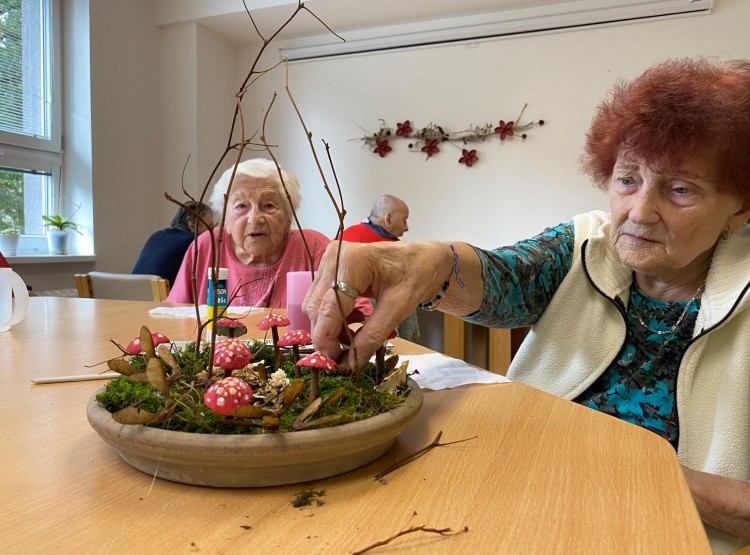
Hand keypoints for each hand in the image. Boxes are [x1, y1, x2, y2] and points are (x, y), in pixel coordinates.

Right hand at [303, 240, 452, 369]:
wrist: (422, 258)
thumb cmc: (416, 275)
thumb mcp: (398, 307)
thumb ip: (372, 336)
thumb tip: (351, 364)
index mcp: (351, 262)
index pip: (327, 308)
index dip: (327, 339)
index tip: (336, 363)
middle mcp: (333, 258)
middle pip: (316, 307)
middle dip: (328, 335)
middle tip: (346, 355)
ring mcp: (329, 262)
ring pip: (315, 306)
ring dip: (330, 327)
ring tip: (356, 334)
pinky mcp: (329, 269)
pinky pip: (321, 300)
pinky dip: (334, 317)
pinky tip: (355, 319)